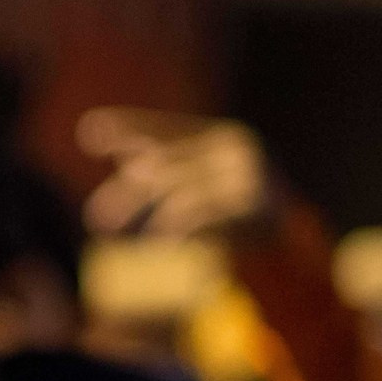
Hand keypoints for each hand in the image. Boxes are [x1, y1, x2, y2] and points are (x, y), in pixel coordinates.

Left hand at [78, 108, 281, 242]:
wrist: (294, 251)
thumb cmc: (241, 217)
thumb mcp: (199, 188)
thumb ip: (166, 170)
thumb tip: (124, 161)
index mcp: (224, 136)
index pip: (167, 129)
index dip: (128, 128)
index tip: (87, 131)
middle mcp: (238, 149)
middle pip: (166, 166)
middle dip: (127, 193)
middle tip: (95, 218)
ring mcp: (251, 175)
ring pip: (181, 194)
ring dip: (146, 216)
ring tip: (112, 231)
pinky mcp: (259, 207)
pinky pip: (206, 218)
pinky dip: (181, 229)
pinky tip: (162, 241)